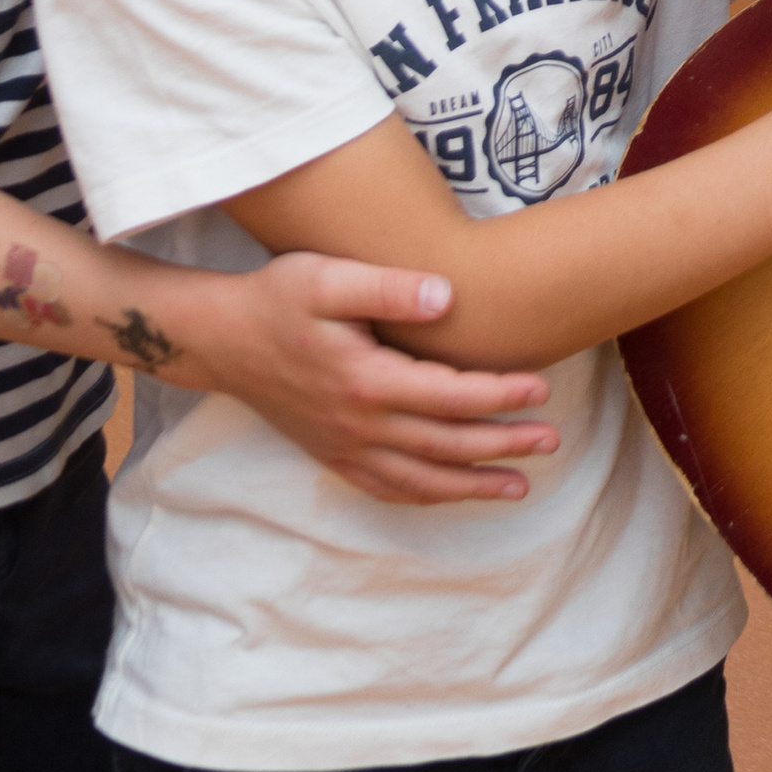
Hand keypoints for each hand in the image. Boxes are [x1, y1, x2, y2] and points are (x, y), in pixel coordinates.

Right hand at [182, 258, 559, 504]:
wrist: (220, 338)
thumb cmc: (276, 298)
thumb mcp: (326, 276)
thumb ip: (389, 287)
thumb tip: (448, 296)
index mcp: (365, 380)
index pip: (449, 396)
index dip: (499, 394)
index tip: (542, 388)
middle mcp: (358, 425)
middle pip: (445, 444)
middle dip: (502, 445)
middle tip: (551, 440)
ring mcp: (343, 446)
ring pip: (419, 479)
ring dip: (472, 484)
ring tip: (520, 486)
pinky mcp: (331, 454)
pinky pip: (385, 488)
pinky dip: (425, 495)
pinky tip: (452, 494)